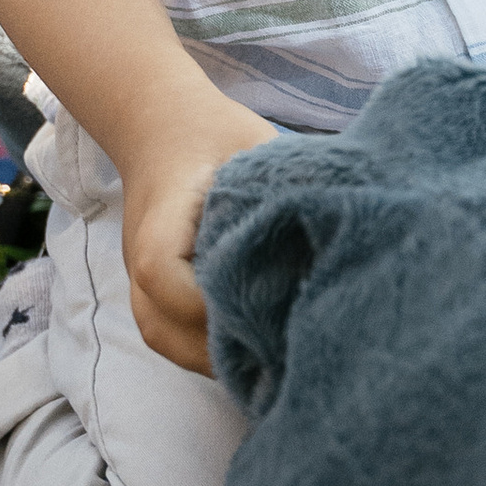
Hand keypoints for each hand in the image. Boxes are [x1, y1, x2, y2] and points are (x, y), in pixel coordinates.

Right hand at [117, 111, 275, 376]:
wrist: (164, 128)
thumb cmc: (216, 136)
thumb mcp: (255, 149)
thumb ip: (287, 191)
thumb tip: (345, 230)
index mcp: (160, 230)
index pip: (177, 289)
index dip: (232, 307)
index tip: (290, 304)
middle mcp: (139, 270)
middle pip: (177, 338)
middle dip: (240, 347)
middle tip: (301, 345)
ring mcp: (142, 290)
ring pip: (179, 349)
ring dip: (231, 357)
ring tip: (286, 353)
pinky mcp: (154, 301)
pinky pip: (180, 344)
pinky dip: (220, 351)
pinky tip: (266, 345)